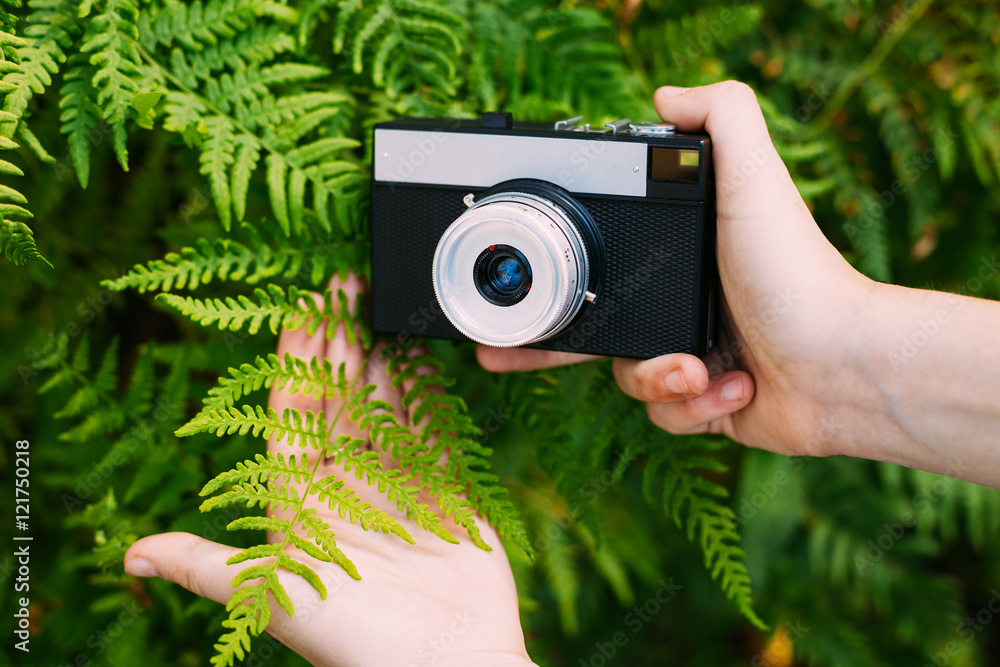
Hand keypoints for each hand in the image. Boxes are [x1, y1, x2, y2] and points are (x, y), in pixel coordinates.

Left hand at [124, 275, 533, 666]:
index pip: (291, 412)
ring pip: (382, 400)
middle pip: (338, 395)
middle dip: (338, 339)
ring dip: (380, 351)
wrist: (446, 662)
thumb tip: (132, 555)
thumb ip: (207, 566)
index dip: (294, 360)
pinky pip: (431, 422)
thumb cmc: (355, 639)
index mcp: (301, 499)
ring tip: (377, 300)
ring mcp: (397, 478)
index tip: (301, 311)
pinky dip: (425, 386)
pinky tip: (419, 349)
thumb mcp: (270, 596)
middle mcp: (347, 482)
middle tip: (341, 283)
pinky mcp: (442, 482)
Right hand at [479, 81, 868, 458]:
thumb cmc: (798, 274)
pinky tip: (733, 387)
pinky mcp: (705, 403)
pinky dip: (692, 406)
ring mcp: (692, 355)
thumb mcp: (755, 179)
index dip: (555, 272)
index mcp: (683, 254)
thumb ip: (722, 118)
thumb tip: (664, 95)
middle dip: (546, 347)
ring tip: (699, 368)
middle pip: (591, 327)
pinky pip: (663, 414)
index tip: (523, 285)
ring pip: (626, 378)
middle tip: (499, 354)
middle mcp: (683, 302)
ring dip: (656, 378)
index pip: (602, 259)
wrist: (842, 366)